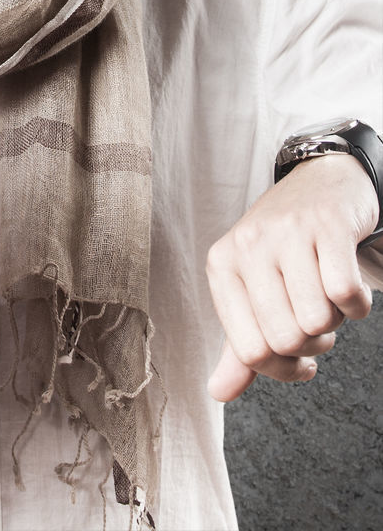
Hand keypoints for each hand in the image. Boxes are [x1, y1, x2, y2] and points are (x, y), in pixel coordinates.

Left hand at [205, 154, 376, 401]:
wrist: (321, 183)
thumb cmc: (285, 248)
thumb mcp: (254, 289)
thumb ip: (240, 345)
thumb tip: (218, 393)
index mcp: (222, 265)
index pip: (250, 351)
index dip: (283, 370)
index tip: (301, 360)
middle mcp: (248, 245)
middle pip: (285, 340)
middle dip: (312, 346)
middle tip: (317, 324)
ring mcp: (286, 232)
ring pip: (316, 320)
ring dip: (334, 322)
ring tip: (328, 300)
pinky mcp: (326, 224)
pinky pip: (345, 293)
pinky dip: (357, 304)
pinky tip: (350, 289)